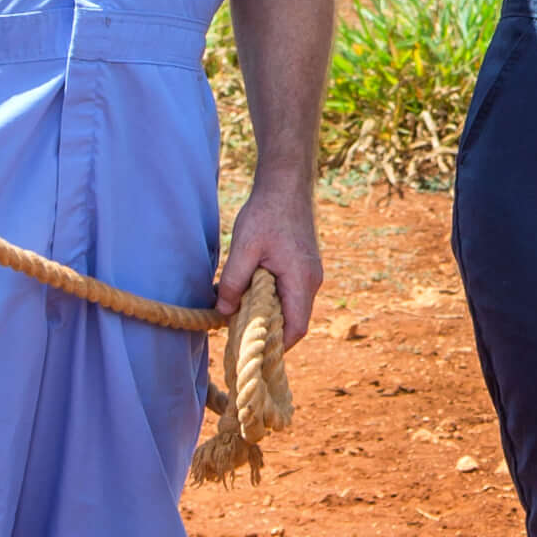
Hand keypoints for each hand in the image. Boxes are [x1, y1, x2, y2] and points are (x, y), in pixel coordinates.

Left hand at [214, 174, 323, 349]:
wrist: (285, 186)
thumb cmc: (266, 214)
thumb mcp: (243, 248)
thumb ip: (233, 282)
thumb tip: (224, 312)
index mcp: (301, 281)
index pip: (296, 329)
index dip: (276, 345)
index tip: (253, 351)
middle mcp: (312, 281)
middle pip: (294, 322)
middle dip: (269, 332)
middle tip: (240, 333)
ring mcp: (310, 274)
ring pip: (292, 308)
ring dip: (269, 314)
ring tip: (242, 313)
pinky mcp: (304, 267)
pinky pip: (291, 294)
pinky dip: (273, 300)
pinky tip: (251, 293)